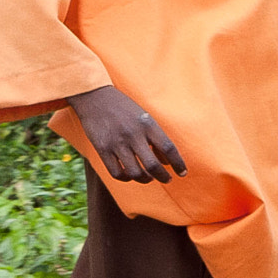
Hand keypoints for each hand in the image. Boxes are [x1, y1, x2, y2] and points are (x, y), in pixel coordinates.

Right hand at [68, 86, 185, 182]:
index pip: (168, 148)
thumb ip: (155, 138)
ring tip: (148, 178)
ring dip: (145, 179)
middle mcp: (133, 135)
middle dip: (163, 177)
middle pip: (152, 165)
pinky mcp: (102, 149)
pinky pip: (117, 173)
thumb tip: (166, 162)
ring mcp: (117, 143)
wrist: (95, 97)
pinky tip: (130, 176)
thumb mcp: (144, 117)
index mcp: (147, 124)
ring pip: (135, 173)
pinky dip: (126, 178)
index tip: (182, 173)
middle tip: (167, 179)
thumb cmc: (123, 108)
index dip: (178, 163)